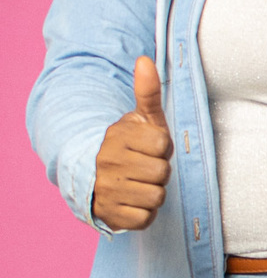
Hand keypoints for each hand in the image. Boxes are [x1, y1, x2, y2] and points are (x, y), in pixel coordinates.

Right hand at [92, 56, 173, 230]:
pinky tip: (134, 201)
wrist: (94, 177)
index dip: (162, 148)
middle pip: (162, 172)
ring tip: (140, 183)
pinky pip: (145, 218)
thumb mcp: (140, 119)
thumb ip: (148, 92)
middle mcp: (107, 163)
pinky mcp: (110, 215)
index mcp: (117, 137)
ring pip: (156, 196)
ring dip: (154, 193)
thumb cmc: (128, 146)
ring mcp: (107, 190)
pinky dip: (145, 213)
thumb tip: (145, 60)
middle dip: (159, 171)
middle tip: (144, 167)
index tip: (149, 148)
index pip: (162, 145)